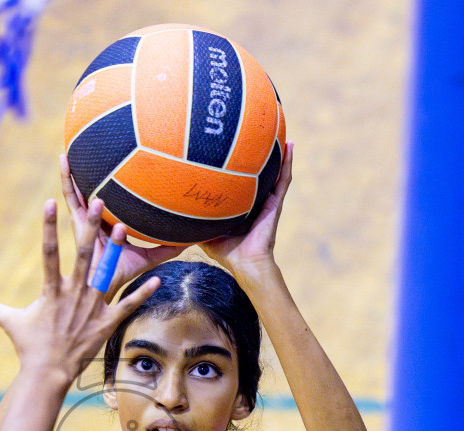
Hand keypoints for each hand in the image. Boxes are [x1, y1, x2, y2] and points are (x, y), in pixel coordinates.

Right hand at [0, 199, 161, 381]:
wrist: (48, 373)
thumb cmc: (29, 346)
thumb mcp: (9, 322)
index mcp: (51, 290)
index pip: (48, 251)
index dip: (48, 226)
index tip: (48, 202)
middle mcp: (73, 294)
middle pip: (83, 253)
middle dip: (90, 226)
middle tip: (99, 202)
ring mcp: (92, 308)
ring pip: (107, 273)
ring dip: (117, 250)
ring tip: (125, 227)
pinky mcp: (106, 323)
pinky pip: (126, 305)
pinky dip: (142, 294)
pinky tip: (156, 279)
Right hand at [60, 154, 186, 295]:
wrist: (104, 285)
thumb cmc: (122, 272)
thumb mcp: (147, 257)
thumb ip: (166, 248)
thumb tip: (189, 240)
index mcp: (106, 225)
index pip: (106, 202)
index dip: (106, 186)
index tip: (111, 167)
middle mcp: (92, 221)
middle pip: (88, 193)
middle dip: (85, 175)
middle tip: (86, 151)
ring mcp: (82, 219)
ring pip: (74, 191)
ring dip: (70, 171)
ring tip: (67, 152)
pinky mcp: (76, 220)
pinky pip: (71, 196)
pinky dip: (66, 178)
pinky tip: (65, 162)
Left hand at [200, 141, 293, 278]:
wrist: (245, 264)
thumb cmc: (227, 252)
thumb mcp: (207, 233)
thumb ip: (195, 220)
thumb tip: (174, 209)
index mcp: (244, 205)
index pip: (244, 181)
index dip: (242, 166)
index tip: (236, 148)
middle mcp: (258, 200)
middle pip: (261, 173)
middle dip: (262, 155)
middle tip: (260, 133)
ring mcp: (269, 201)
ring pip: (276, 172)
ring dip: (279, 154)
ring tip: (280, 133)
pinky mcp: (276, 204)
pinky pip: (284, 180)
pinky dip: (287, 163)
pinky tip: (289, 146)